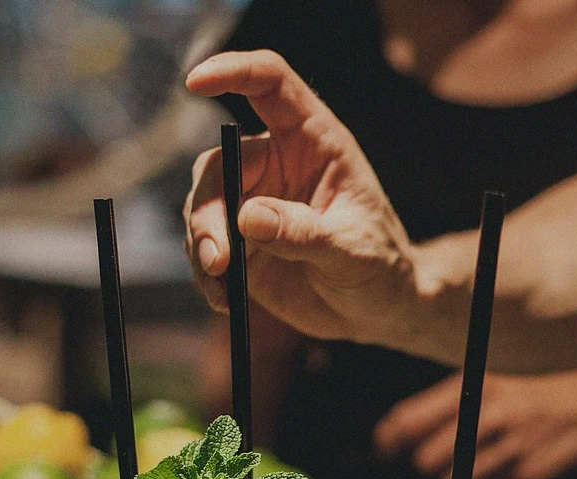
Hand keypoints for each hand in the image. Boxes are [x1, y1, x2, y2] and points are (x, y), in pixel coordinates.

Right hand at [185, 50, 423, 348]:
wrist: (378, 308)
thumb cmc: (380, 267)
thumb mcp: (352, 251)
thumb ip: (303, 233)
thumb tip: (247, 216)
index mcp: (313, 140)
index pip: (270, 85)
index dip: (233, 72)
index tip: (195, 83)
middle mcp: (277, 162)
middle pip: (220, 163)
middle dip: (209, 211)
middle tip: (218, 260)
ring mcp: (253, 201)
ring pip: (202, 205)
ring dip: (202, 244)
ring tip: (223, 285)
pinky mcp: (239, 241)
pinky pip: (203, 246)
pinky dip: (206, 275)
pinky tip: (224, 300)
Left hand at [373, 362, 576, 478]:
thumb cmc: (557, 380)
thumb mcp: (508, 372)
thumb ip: (467, 394)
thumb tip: (419, 423)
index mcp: (480, 383)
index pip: (412, 418)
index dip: (390, 436)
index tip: (385, 445)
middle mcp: (492, 414)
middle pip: (429, 458)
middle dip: (427, 463)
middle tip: (432, 461)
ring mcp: (512, 446)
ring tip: (470, 467)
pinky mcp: (532, 472)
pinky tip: (501, 473)